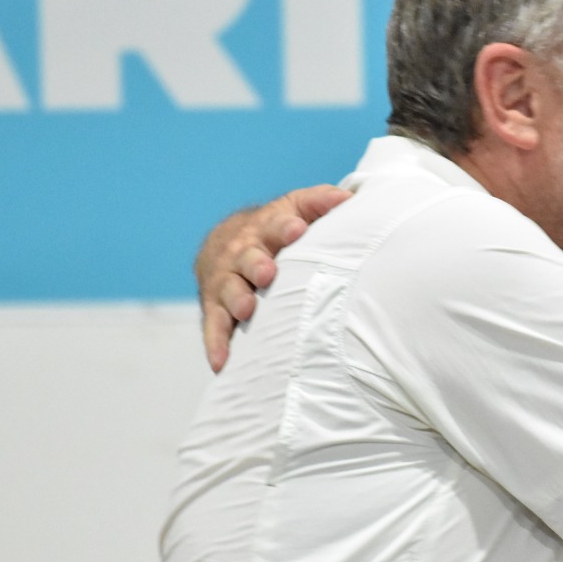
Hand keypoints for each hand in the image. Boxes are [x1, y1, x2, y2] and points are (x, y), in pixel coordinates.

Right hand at [195, 184, 347, 371]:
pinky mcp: (213, 306)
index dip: (285, 227)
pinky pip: (214, 325)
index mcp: (265, 227)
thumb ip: (320, 203)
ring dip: (236, 299)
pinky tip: (221, 362)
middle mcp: (241, 252)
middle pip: (247, 256)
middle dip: (256, 264)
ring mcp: (225, 279)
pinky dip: (216, 344)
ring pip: (228, 289)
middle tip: (267, 272)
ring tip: (246, 310)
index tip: (297, 230)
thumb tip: (348, 199)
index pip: (276, 223)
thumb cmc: (275, 229)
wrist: (224, 241)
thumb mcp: (295, 208)